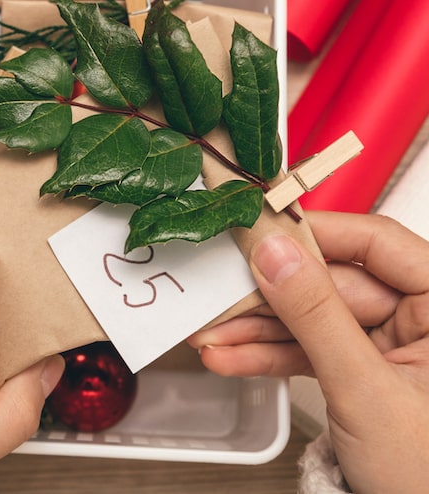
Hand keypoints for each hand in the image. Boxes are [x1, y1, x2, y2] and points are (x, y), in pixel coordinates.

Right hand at [188, 211, 428, 492]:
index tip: (258, 231)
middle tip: (217, 294)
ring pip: (313, 319)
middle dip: (267, 299)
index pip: (377, 244)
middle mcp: (423, 317)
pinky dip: (270, 356)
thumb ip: (316, 316)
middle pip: (331, 283)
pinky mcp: (364, 370)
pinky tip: (231, 357)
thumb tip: (275, 254)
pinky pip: (311, 350)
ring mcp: (392, 345)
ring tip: (211, 336)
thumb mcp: (365, 389)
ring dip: (257, 331)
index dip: (315, 234)